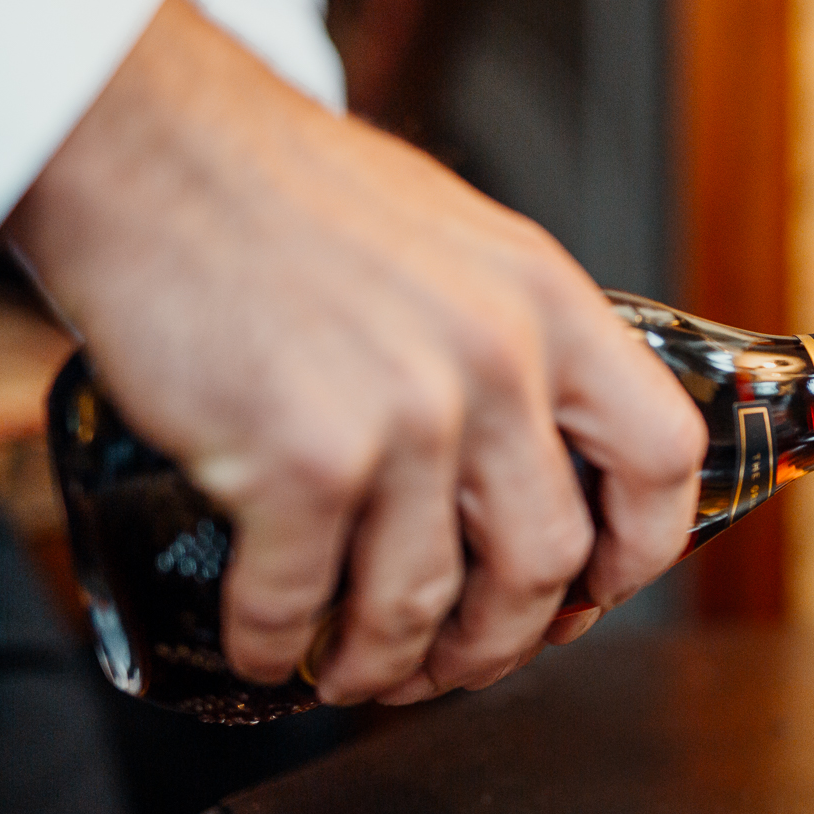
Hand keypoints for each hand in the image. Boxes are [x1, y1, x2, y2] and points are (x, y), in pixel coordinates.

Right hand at [7, 0, 705, 705]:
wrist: (151, 144)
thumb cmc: (293, 192)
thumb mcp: (464, 245)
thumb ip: (521, 339)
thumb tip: (545, 454)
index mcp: (551, 305)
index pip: (662, 455)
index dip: (643, 549)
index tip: (602, 589)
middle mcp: (497, 360)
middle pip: (547, 561)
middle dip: (502, 640)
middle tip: (461, 659)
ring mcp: (405, 412)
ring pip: (427, 603)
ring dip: (389, 664)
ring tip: (357, 668)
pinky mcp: (300, 456)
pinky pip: (300, 599)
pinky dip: (277, 644)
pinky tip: (264, 643)